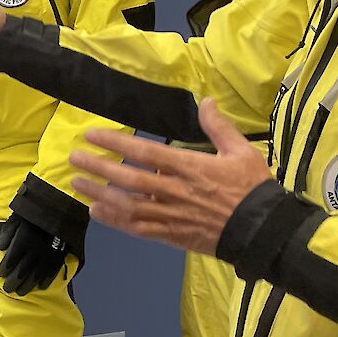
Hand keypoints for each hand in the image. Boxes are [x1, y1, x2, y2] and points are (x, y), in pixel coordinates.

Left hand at [0, 213, 73, 293]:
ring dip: (27, 285)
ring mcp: (47, 255)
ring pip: (35, 275)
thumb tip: (1, 248)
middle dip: (13, 281)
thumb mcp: (16, 218)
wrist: (60, 209)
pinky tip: (40, 287)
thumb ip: (7, 233)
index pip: (11, 259)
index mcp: (22, 240)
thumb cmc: (33, 213)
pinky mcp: (59, 257)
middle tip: (7, 289)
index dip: (5, 269)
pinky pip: (52, 273)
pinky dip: (45, 281)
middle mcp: (34, 251)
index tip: (1, 274)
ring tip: (20, 292)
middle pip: (21, 271)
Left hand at [70, 99, 273, 255]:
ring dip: (99, 194)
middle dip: (99, 167)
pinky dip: (115, 221)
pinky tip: (96, 212)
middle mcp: (175, 191)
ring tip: (76, 184)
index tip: (92, 135)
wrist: (263, 232)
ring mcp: (171, 215)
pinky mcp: (171, 235)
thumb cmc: (252, 189)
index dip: (117, 143)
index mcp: (190, 167)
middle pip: (129, 178)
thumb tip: (205, 100)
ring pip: (127, 204)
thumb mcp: (241, 152)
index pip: (146, 152)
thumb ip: (219, 127)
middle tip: (74, 158)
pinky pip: (138, 228)